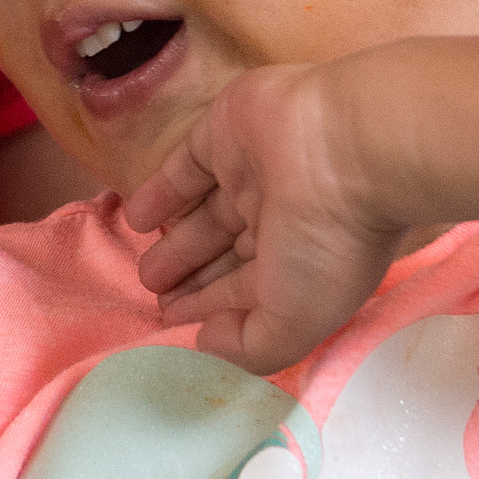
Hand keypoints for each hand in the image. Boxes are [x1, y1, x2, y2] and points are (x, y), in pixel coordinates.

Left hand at [120, 61, 406, 374]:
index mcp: (305, 264)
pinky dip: (160, 195)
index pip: (249, 292)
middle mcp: (280, 220)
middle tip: (155, 296)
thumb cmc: (325, 244)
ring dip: (176, 244)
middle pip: (226, 255)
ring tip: (145, 273)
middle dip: (195, 279)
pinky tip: (134, 218)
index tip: (175, 322)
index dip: (212, 308)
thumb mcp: (293, 319)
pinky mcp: (223, 133)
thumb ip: (249, 344)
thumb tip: (205, 342)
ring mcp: (252, 175)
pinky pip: (184, 170)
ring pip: (206, 216)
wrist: (344, 146)